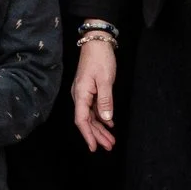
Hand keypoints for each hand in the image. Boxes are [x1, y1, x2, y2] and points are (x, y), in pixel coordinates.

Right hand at [71, 38, 118, 152]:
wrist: (96, 43)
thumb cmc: (100, 59)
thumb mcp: (105, 79)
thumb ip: (105, 100)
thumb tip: (106, 118)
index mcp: (81, 94)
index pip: (81, 119)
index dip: (88, 135)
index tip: (94, 147)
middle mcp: (79, 96)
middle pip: (86, 120)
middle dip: (97, 135)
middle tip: (109, 147)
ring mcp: (84, 93)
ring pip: (90, 116)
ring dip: (100, 128)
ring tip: (111, 140)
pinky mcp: (89, 90)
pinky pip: (94, 108)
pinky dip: (101, 117)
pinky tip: (109, 124)